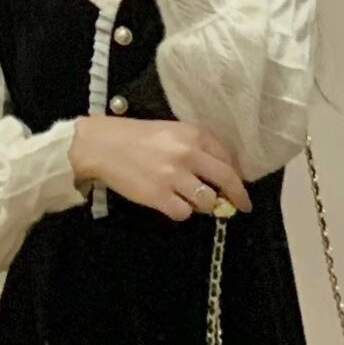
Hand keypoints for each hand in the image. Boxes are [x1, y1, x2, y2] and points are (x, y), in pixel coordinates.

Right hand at [68, 115, 251, 222]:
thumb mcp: (171, 131)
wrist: (101, 145)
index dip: (236, 175)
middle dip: (238, 196)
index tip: (239, 184)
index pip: (227, 158)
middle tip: (242, 206)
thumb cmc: (136, 137)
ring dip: (204, 205)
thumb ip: (196, 146)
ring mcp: (174, 176)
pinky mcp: (159, 196)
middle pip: (227, 180)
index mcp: (194, 134)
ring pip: (207, 201)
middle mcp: (188, 154)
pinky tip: (171, 204)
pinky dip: (181, 212)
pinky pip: (184, 213)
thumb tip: (219, 171)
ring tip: (191, 201)